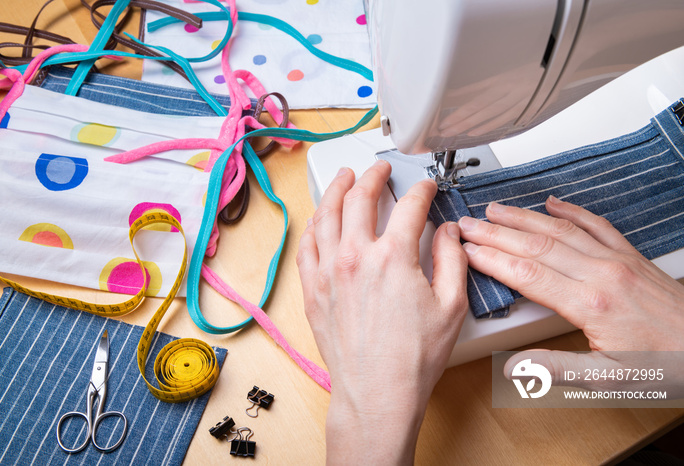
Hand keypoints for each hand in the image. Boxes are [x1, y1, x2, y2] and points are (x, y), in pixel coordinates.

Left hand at [297, 160, 467, 464]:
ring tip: (344, 178)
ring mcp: (328, 271)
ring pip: (326, 214)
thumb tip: (449, 232)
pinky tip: (318, 218)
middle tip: (380, 169)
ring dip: (336, 189)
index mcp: (393, 256)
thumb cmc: (413, 358)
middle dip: (373, 176)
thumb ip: (452, 259)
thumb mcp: (452, 306)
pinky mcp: (313, 290)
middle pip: (360, 198)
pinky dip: (313, 224)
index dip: (421, 189)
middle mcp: (355, 256)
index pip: (409, 206)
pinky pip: (307, 245)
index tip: (425, 186)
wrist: (377, 393)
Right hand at [458, 196, 683, 390]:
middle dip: (496, 233)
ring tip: (495, 209)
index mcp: (591, 304)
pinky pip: (597, 225)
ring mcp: (617, 260)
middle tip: (467, 223)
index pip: (527, 275)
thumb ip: (557, 368)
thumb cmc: (663, 365)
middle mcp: (602, 274)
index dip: (492, 260)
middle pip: (537, 246)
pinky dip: (572, 212)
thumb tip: (515, 368)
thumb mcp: (607, 379)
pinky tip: (552, 203)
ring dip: (523, 218)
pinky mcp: (631, 256)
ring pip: (561, 231)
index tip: (467, 251)